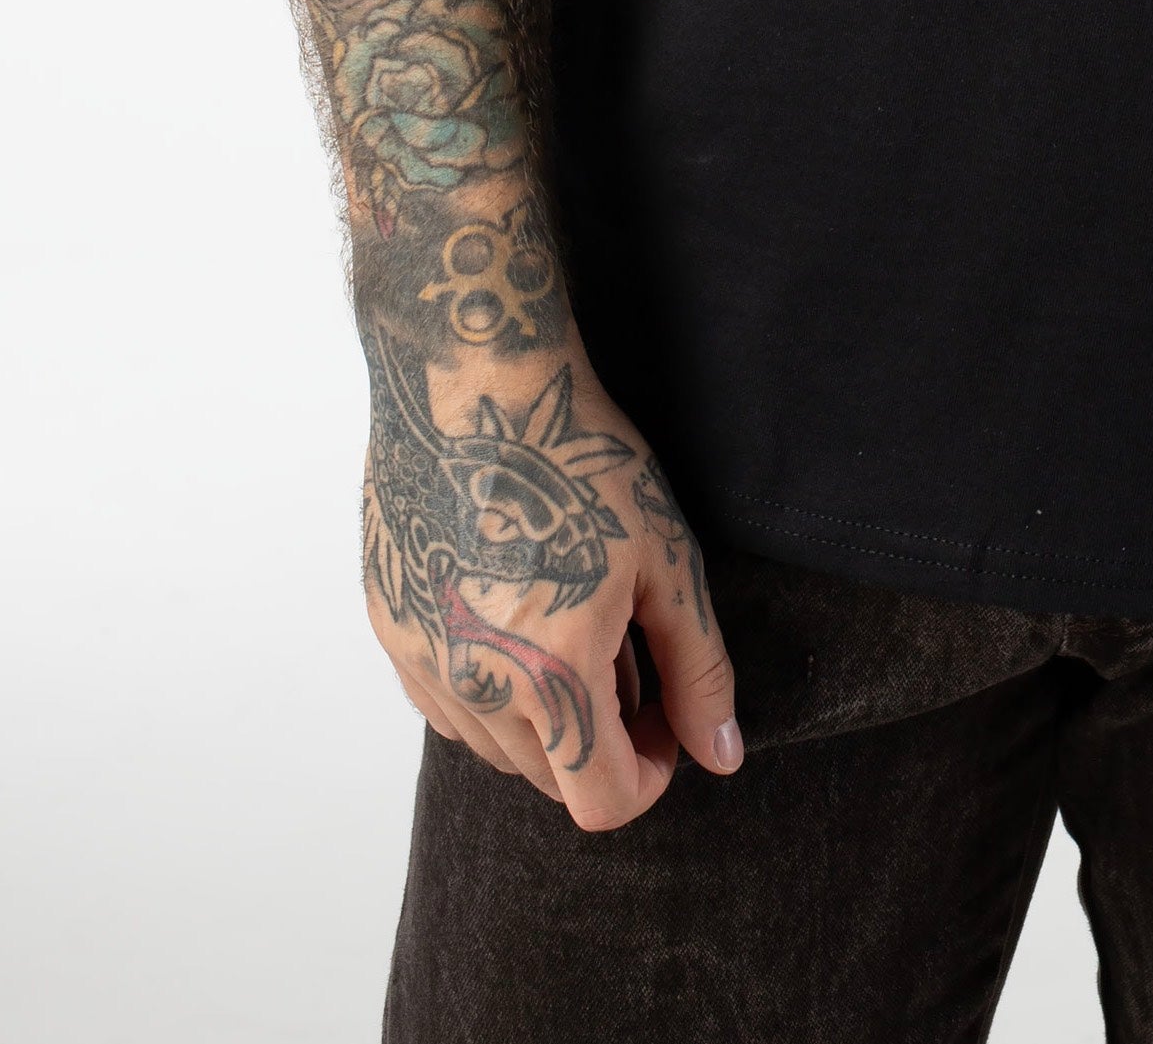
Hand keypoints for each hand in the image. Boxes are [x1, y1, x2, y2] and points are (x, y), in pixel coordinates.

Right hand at [360, 324, 741, 830]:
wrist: (473, 388)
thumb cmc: (580, 460)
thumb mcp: (666, 559)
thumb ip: (698, 669)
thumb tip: (722, 756)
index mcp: (553, 672)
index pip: (603, 803)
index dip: (651, 773)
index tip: (666, 720)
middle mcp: (478, 685)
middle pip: (553, 779)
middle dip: (603, 740)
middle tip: (629, 658)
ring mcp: (424, 665)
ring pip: (498, 749)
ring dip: (545, 717)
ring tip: (576, 625)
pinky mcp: (392, 635)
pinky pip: (450, 707)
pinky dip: (493, 689)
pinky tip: (519, 615)